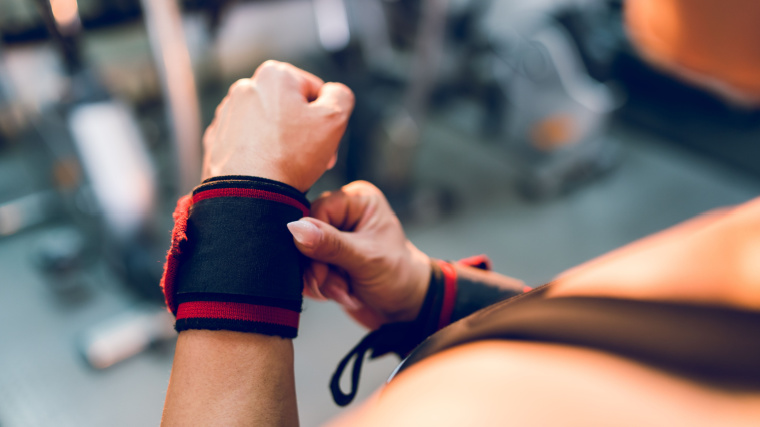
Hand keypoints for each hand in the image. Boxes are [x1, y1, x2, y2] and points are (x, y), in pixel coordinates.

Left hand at [201, 60, 354, 190]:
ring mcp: (227, 113)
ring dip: (283, 142)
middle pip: (290, 107)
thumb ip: (341, 95)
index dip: (326, 119)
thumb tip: (332, 92)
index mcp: (274, 74)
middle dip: (304, 131)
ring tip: (287, 167)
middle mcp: (245, 87)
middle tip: (311, 158)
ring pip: (269, 125)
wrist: (248, 194)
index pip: (316, 92)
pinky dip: (260, 152)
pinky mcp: (217, 138)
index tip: (325, 142)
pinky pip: (249, 142)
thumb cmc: (291, 156)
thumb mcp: (334, 119)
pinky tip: (267, 169)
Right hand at [287, 181, 430, 328]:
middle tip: (338, 286)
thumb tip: (295, 228)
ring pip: (303, 255)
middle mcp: (344, 213)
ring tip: (344, 292)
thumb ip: (331, 244)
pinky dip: (319, 287)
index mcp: (358, 201)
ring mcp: (334, 237)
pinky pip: (305, 269)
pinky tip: (339, 293)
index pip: (316, 211)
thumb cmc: (398, 277)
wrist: (405, 309)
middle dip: (318, 267)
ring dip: (320, 280)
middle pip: (306, 235)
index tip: (324, 269)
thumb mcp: (366, 259)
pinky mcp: (326, 258)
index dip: (314, 242)